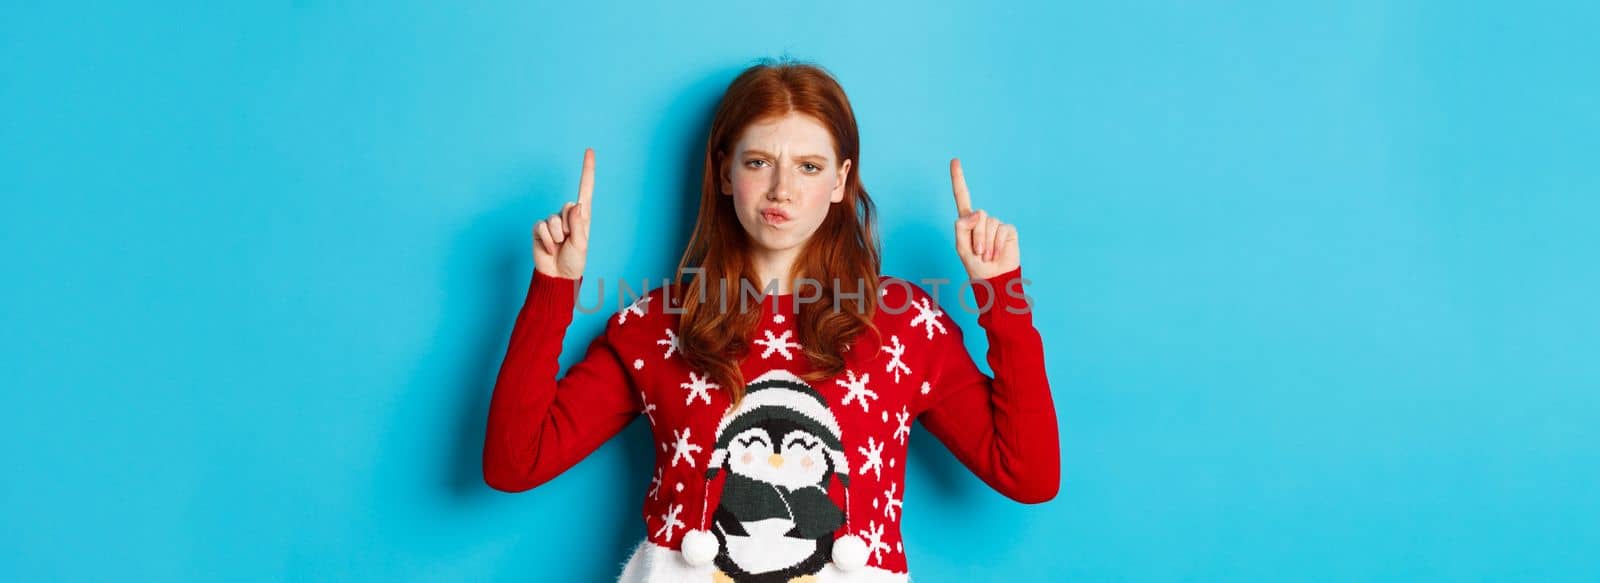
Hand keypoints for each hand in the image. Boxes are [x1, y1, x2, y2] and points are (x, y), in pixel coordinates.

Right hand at [533, 148, 594, 279]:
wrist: (557, 276)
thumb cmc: (574, 261)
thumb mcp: (581, 244)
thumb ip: (579, 224)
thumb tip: (575, 204)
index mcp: (583, 216)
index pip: (585, 189)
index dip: (587, 169)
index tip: (589, 150)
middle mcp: (568, 215)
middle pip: (567, 208)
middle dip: (569, 227)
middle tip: (569, 242)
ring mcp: (553, 221)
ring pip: (553, 220)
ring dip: (557, 237)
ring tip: (559, 247)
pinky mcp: (540, 229)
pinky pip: (541, 227)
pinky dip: (547, 241)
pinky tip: (549, 249)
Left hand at [950, 158, 1019, 279]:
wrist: (993, 278)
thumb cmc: (975, 264)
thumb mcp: (961, 247)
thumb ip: (963, 227)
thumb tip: (978, 212)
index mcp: (967, 220)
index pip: (962, 196)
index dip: (958, 178)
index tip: (955, 160)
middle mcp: (982, 219)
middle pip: (978, 216)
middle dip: (976, 237)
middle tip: (978, 253)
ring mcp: (996, 224)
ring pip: (989, 225)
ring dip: (986, 244)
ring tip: (987, 256)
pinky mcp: (1008, 230)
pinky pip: (1002, 232)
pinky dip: (996, 246)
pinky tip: (996, 254)